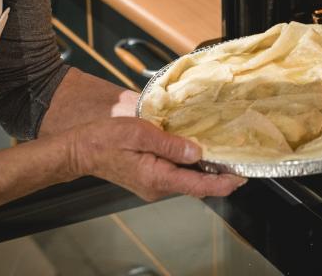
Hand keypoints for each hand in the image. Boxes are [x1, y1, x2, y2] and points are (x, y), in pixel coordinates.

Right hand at [65, 117, 245, 200]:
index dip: (224, 183)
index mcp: (157, 178)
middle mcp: (158, 187)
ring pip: (187, 179)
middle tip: (239, 158)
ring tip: (223, 151)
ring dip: (205, 168)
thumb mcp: (139, 134)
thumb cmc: (104, 139)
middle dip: (219, 174)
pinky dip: (190, 164)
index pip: (199, 186)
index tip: (243, 176)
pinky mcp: (150, 178)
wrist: (78, 150)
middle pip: (196, 184)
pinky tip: (198, 150)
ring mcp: (153, 185)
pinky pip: (176, 174)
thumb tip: (197, 152)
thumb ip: (170, 144)